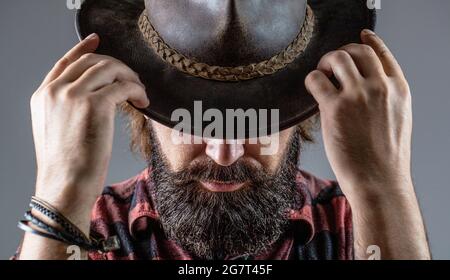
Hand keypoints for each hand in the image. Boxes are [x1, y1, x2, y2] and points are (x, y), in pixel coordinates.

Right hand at [30, 34, 148, 231]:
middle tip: (133, 79)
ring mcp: (74, 95)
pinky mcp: (95, 104)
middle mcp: (56, 91)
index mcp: (43, 96)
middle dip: (117, 66)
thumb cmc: (66, 166)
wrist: (65, 185)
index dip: (83, 48)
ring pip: (110, 68)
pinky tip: (143, 101)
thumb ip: (65, 108)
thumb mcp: (55, 131)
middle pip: (92, 61)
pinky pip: (123, 86)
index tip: (97, 40)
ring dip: (130, 76)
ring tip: (140, 92)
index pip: (65, 61)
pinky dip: (137, 90)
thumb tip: (94, 97)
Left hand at [305, 30, 412, 200]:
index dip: (370, 41)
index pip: (383, 54)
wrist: (379, 181)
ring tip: (320, 75)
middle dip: (342, 53)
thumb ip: (384, 100)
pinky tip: (312, 89)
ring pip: (337, 58)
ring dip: (325, 62)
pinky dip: (311, 79)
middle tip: (331, 65)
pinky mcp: (335, 107)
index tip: (361, 36)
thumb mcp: (397, 121)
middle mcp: (380, 87)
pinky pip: (316, 79)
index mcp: (398, 90)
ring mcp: (358, 95)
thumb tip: (361, 88)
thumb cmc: (386, 159)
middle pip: (358, 51)